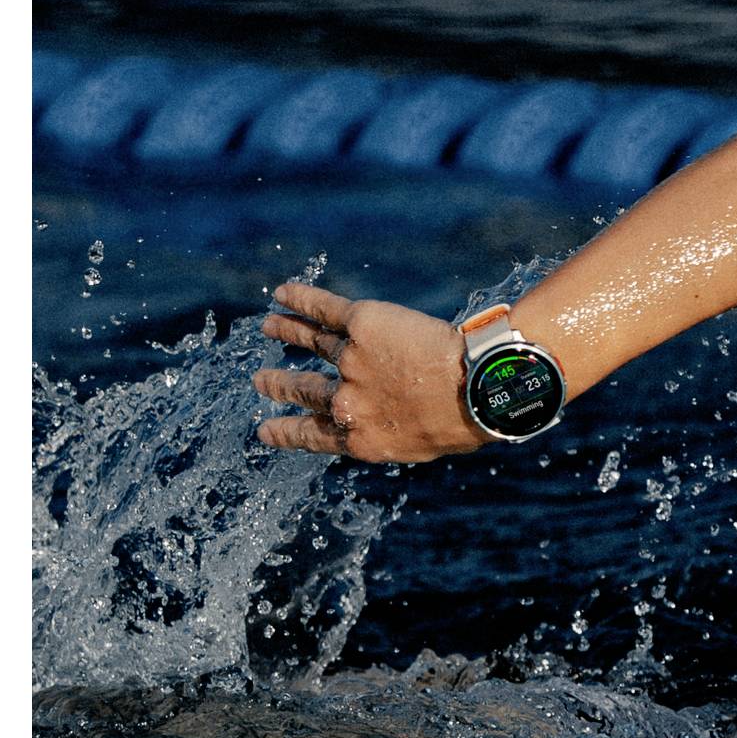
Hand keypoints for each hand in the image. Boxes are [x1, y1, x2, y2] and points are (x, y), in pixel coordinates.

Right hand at [252, 283, 487, 461]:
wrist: (476, 387)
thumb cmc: (462, 420)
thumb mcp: (421, 444)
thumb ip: (392, 434)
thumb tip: (387, 427)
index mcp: (361, 437)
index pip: (312, 435)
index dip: (286, 432)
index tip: (264, 431)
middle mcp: (347, 401)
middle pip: (304, 389)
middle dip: (279, 385)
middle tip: (260, 381)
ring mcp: (351, 360)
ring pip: (310, 342)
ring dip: (287, 331)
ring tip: (268, 326)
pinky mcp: (362, 323)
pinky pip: (324, 309)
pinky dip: (300, 299)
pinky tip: (282, 293)